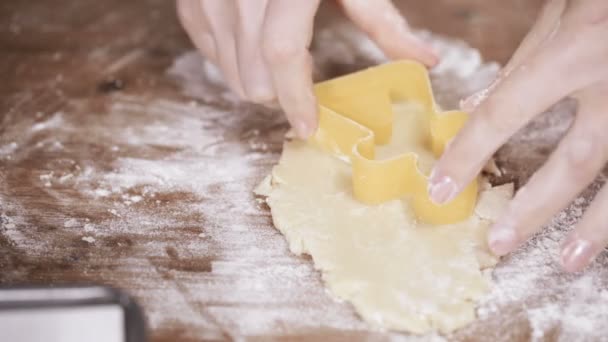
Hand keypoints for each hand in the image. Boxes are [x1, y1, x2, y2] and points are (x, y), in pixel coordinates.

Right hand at [176, 0, 437, 137]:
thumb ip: (383, 21)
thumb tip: (428, 61)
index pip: (281, 54)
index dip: (295, 97)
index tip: (309, 125)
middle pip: (253, 78)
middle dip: (281, 93)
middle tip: (302, 81)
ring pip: (229, 74)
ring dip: (259, 80)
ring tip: (281, 58)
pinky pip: (209, 53)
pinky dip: (233, 59)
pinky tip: (253, 41)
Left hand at [427, 0, 607, 271]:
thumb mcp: (561, 13)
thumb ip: (520, 62)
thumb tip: (471, 106)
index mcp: (578, 50)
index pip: (505, 114)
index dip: (468, 155)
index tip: (441, 189)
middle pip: (575, 163)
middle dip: (533, 208)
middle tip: (497, 242)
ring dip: (597, 226)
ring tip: (568, 261)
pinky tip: (604, 227)